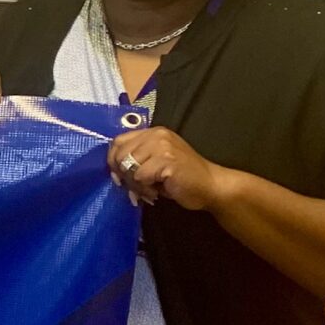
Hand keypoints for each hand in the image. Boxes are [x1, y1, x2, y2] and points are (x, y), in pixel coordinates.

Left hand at [109, 126, 228, 209]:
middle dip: (124, 175)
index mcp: (153, 133)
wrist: (211, 186)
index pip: (118, 141)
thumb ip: (136, 160)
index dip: (113, 160)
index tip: (119, 176)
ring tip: (151, 189)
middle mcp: (157, 135)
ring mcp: (163, 146)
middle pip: (120, 155)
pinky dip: (145, 189)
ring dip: (135, 184)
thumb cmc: (182, 178)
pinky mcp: (167, 160)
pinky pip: (140, 177)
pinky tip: (157, 192)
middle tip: (139, 187)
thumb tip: (113, 170)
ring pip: (128, 167)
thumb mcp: (155, 162)